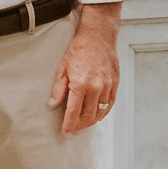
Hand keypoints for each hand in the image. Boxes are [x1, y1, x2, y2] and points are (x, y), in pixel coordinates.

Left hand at [48, 6, 119, 133]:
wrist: (98, 37)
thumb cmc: (79, 50)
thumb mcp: (63, 68)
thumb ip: (58, 88)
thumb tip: (52, 103)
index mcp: (80, 85)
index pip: (73, 112)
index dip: (69, 124)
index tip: (65, 131)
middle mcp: (96, 88)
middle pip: (88, 116)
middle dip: (79, 125)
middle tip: (73, 129)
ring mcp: (107, 87)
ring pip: (100, 112)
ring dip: (91, 121)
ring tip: (83, 124)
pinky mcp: (115, 84)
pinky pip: (110, 104)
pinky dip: (104, 112)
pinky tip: (98, 116)